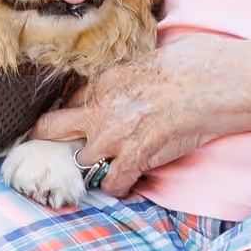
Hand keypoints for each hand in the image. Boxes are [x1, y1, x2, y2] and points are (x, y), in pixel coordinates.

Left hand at [31, 39, 239, 199]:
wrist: (202, 83)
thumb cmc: (182, 66)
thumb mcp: (139, 63)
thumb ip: (121, 81)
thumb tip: (124, 89)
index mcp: (100, 84)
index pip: (68, 102)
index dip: (70, 115)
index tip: (71, 123)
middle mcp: (97, 112)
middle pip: (50, 129)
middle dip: (47, 138)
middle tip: (51, 148)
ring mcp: (111, 138)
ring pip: (81, 163)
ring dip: (92, 167)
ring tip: (103, 168)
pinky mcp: (131, 160)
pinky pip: (112, 184)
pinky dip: (119, 187)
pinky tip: (126, 182)